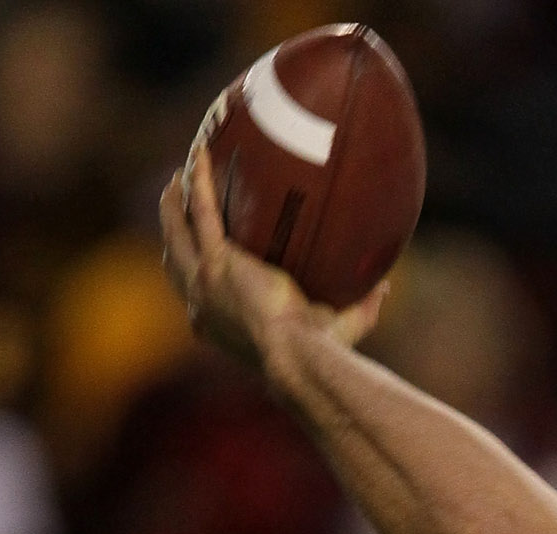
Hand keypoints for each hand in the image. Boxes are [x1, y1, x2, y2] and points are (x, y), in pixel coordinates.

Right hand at [159, 144, 386, 369]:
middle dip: (173, 229)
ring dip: (174, 202)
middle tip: (177, 202)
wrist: (299, 358)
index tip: (200, 255)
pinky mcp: (215, 264)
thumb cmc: (318, 355)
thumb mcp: (337, 329)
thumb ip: (359, 309)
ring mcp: (204, 284)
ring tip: (180, 174)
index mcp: (218, 326)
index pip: (198, 298)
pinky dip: (200, 180)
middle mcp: (202, 306)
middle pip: (176, 260)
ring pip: (177, 232)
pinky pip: (202, 210)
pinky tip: (203, 151)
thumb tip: (383, 286)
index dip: (193, 275)